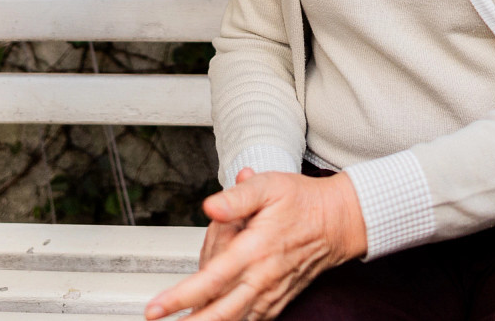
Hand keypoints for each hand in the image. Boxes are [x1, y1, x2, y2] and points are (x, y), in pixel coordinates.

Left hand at [145, 169, 367, 320]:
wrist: (337, 222)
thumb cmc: (302, 202)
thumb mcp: (269, 185)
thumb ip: (237, 197)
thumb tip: (210, 207)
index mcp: (255, 249)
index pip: (212, 279)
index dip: (180, 297)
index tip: (156, 308)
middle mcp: (262, 278)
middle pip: (220, 313)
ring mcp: (270, 294)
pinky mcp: (277, 302)